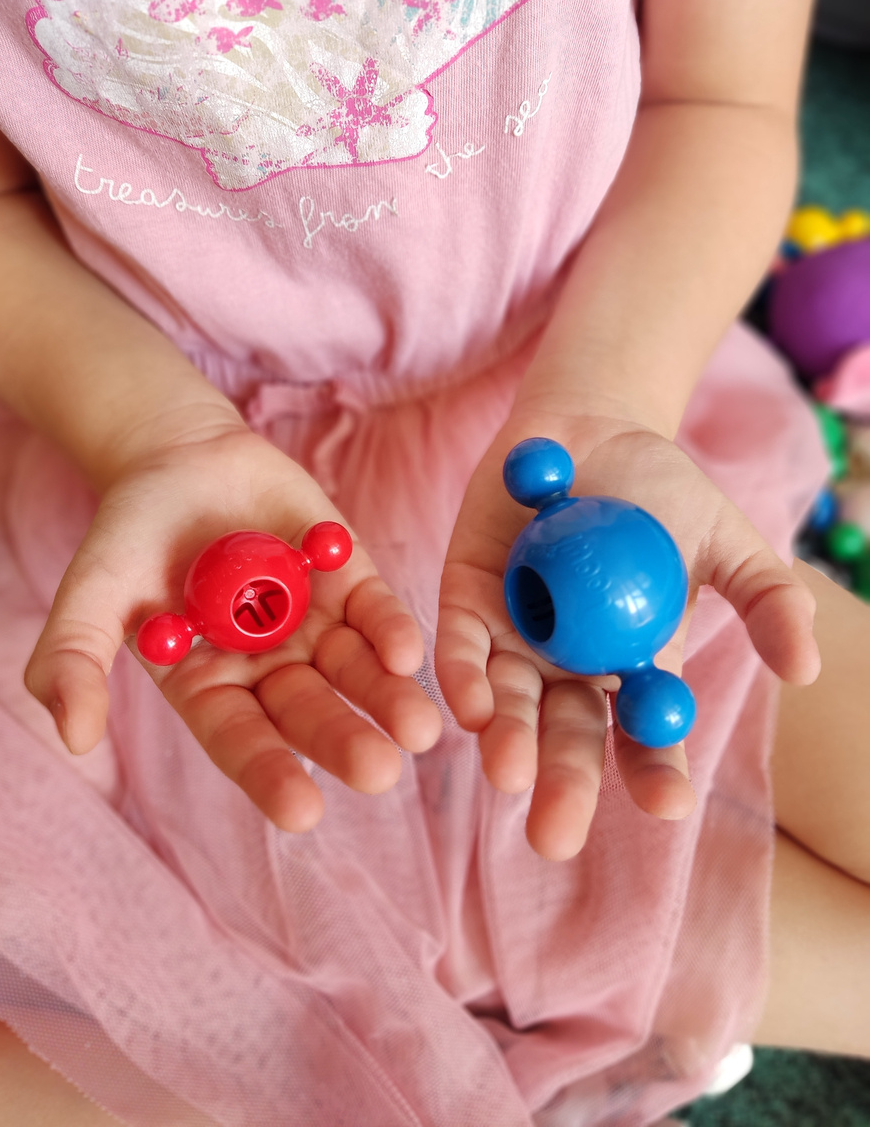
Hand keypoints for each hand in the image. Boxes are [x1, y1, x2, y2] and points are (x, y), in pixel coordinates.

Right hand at [25, 425, 441, 831]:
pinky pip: (374, 610)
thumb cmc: (128, 534)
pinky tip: (407, 654)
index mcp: (210, 687)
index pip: (241, 741)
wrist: (177, 456)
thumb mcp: (91, 594)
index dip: (270, 775)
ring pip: (355, 672)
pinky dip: (391, 630)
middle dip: (344, 742)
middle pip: (309, 713)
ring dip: (387, 699)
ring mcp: (313, 624)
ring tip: (419, 729)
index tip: (303, 813)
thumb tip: (73, 738)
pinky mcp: (348, 578)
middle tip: (380, 771)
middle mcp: (269, 667)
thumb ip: (73, 661)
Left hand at [436, 413, 819, 860]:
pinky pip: (460, 649)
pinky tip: (469, 706)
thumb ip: (766, 599)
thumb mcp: (727, 540)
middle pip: (567, 739)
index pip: (648, 738)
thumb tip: (805, 669)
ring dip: (507, 743)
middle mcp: (570, 669)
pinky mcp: (466, 602)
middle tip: (555, 836)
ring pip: (508, 705)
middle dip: (563, 786)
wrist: (590, 428)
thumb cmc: (663, 493)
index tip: (668, 805)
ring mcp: (515, 639)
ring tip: (511, 776)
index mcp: (635, 670)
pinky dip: (463, 677)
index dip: (656, 773)